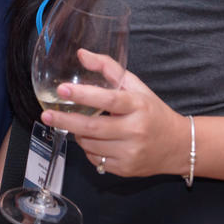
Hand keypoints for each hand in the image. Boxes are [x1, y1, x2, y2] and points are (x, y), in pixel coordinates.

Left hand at [41, 49, 189, 177]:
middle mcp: (135, 130)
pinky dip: (88, 149)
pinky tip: (95, 141)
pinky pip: (95, 160)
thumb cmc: (153, 112)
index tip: (62, 90)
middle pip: (93, 127)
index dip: (83, 94)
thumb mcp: (136, 86)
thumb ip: (109, 68)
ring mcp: (130, 153)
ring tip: (81, 125)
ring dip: (78, 135)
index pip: (108, 99)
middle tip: (46, 115)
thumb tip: (82, 54)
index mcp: (138, 106)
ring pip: (90, 145)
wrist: (177, 145)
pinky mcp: (125, 169)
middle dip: (65, 120)